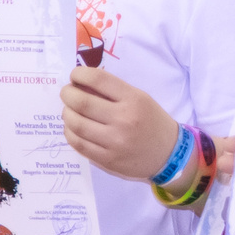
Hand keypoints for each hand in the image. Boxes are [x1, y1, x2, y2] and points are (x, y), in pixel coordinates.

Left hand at [59, 66, 183, 183]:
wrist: (168, 154)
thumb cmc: (152, 121)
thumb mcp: (140, 98)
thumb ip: (113, 91)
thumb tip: (80, 84)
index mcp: (134, 99)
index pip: (98, 80)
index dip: (79, 74)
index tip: (74, 76)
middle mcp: (124, 119)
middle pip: (82, 102)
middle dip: (67, 94)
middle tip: (67, 93)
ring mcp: (115, 142)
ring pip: (77, 125)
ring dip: (67, 114)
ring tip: (69, 111)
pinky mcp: (108, 159)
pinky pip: (79, 144)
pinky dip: (70, 133)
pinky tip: (72, 128)